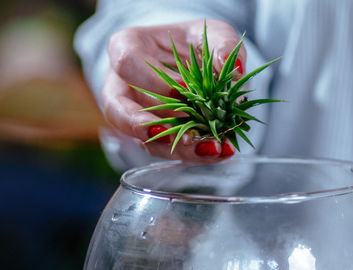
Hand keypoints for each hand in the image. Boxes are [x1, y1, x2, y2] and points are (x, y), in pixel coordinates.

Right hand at [103, 19, 245, 161]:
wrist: (195, 63)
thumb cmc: (197, 43)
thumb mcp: (214, 33)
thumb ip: (224, 45)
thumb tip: (233, 67)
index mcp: (127, 46)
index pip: (127, 63)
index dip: (153, 81)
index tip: (185, 91)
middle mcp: (120, 84)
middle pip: (119, 110)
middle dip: (151, 128)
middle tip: (187, 137)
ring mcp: (130, 114)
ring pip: (140, 138)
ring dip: (177, 148)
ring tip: (212, 148)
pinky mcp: (148, 136)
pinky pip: (163, 150)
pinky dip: (191, 153)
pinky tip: (218, 150)